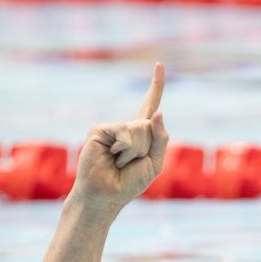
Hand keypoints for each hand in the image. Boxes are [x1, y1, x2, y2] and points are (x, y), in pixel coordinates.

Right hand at [68, 62, 169, 216]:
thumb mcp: (154, 163)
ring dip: (135, 151)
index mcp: (141, 133)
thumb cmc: (129, 183)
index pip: (151, 105)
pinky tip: (111, 158)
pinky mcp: (99, 130)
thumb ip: (161, 138)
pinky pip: (125, 133)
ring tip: (120, 162)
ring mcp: (112, 127)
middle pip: (151, 125)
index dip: (156, 86)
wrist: (106, 196)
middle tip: (129, 164)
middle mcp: (126, 127)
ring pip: (140, 129)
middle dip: (146, 148)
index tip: (159, 65)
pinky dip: (124, 150)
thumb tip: (159, 112)